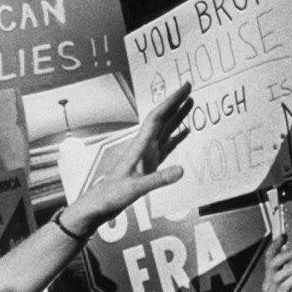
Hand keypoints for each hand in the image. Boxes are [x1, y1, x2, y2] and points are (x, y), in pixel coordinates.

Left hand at [65, 83, 191, 235]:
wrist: (100, 204)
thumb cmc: (112, 195)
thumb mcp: (136, 189)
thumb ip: (159, 179)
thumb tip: (182, 170)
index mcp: (140, 146)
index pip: (157, 117)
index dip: (171, 101)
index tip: (184, 88)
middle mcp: (144, 145)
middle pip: (162, 118)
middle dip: (176, 102)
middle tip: (189, 88)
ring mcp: (147, 154)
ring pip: (165, 129)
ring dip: (178, 116)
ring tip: (191, 103)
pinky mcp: (149, 163)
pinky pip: (167, 145)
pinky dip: (178, 136)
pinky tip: (186, 131)